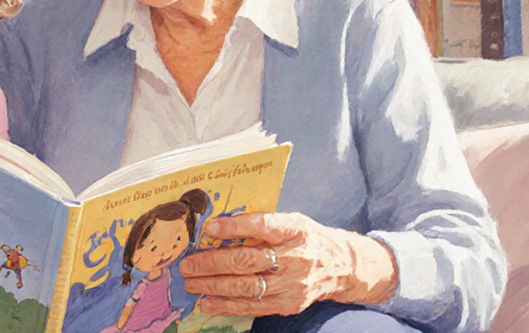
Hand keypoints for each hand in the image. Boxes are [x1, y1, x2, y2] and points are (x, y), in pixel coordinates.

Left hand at [179, 212, 396, 317]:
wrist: (340, 266)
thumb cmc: (306, 238)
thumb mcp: (291, 221)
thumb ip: (260, 223)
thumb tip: (217, 226)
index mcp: (295, 230)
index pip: (263, 225)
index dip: (235, 227)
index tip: (210, 228)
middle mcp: (295, 258)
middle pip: (248, 261)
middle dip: (212, 263)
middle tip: (188, 264)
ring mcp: (292, 285)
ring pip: (246, 287)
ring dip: (214, 286)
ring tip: (191, 282)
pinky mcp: (288, 304)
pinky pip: (253, 307)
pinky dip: (227, 305)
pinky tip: (207, 301)